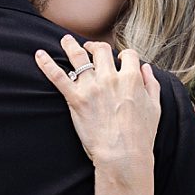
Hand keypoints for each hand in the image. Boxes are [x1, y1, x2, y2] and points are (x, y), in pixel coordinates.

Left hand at [34, 35, 160, 187]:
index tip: (119, 58)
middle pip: (101, 51)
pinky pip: (58, 76)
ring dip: (71, 46)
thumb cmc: (141, 135)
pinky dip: (46, 64)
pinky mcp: (75, 98)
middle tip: (88, 47)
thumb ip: (151, 85)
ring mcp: (92, 87)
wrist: (123, 153)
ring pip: (78, 57)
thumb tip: (146, 68)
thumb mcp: (155, 107)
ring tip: (65, 41)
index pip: (128, 55)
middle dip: (95, 47)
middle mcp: (111, 78)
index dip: (124, 55)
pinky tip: (39, 55)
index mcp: (132, 79)